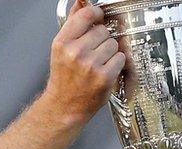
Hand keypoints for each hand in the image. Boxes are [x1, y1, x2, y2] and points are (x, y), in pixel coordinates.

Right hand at [43, 1, 125, 122]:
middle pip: (103, 31)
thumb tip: (80, 2)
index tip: (99, 18)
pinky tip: (105, 71)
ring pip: (113, 44)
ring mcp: (90, 65)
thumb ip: (72, 24)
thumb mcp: (61, 49)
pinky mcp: (104, 77)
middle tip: (93, 53)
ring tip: (98, 64)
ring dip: (110, 53)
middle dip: (102, 40)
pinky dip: (116, 64)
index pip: (86, 15)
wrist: (64, 106)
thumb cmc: (64, 78)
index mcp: (62, 43)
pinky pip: (120, 58)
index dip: (96, 14)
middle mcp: (75, 52)